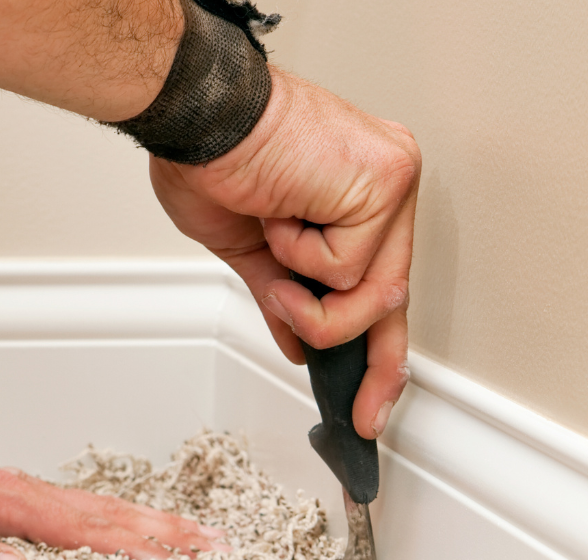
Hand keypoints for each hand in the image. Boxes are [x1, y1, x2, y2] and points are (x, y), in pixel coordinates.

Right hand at [150, 68, 419, 438]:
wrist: (195, 115)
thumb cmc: (209, 157)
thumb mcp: (248, 248)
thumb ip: (284, 296)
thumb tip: (298, 342)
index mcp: (360, 194)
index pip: (379, 286)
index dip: (378, 353)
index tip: (371, 405)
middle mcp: (387, 185)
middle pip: (392, 298)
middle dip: (376, 365)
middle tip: (365, 415)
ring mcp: (392, 182)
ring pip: (373, 294)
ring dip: (310, 295)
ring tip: (274, 252)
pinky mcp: (386, 182)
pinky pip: (347, 268)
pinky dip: (300, 257)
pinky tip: (280, 215)